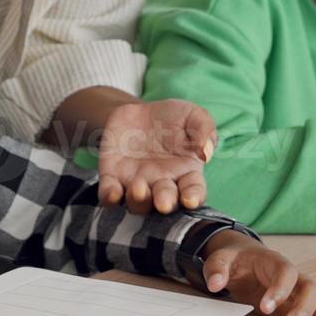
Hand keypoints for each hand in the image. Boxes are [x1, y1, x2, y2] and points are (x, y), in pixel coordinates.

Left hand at [97, 99, 217, 214]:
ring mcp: (137, 183)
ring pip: (137, 204)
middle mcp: (162, 183)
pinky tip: (113, 192)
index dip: (193, 198)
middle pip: (165, 202)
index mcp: (185, 172)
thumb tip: (205, 153)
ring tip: (139, 188)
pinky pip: (110, 194)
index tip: (190, 200)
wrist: (137, 111)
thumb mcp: (193, 115)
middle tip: (163, 202)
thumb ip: (204, 129)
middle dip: (165, 203)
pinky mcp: (113, 178)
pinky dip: (110, 197)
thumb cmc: (172, 117)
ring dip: (138, 201)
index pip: (193, 191)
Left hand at [198, 230, 315, 315]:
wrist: (247, 260)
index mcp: (276, 262)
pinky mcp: (308, 308)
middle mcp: (296, 277)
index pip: (286, 272)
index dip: (279, 288)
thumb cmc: (236, 261)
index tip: (265, 307)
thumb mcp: (221, 259)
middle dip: (301, 311)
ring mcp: (304, 292)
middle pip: (310, 288)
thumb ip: (217, 269)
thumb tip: (215, 284)